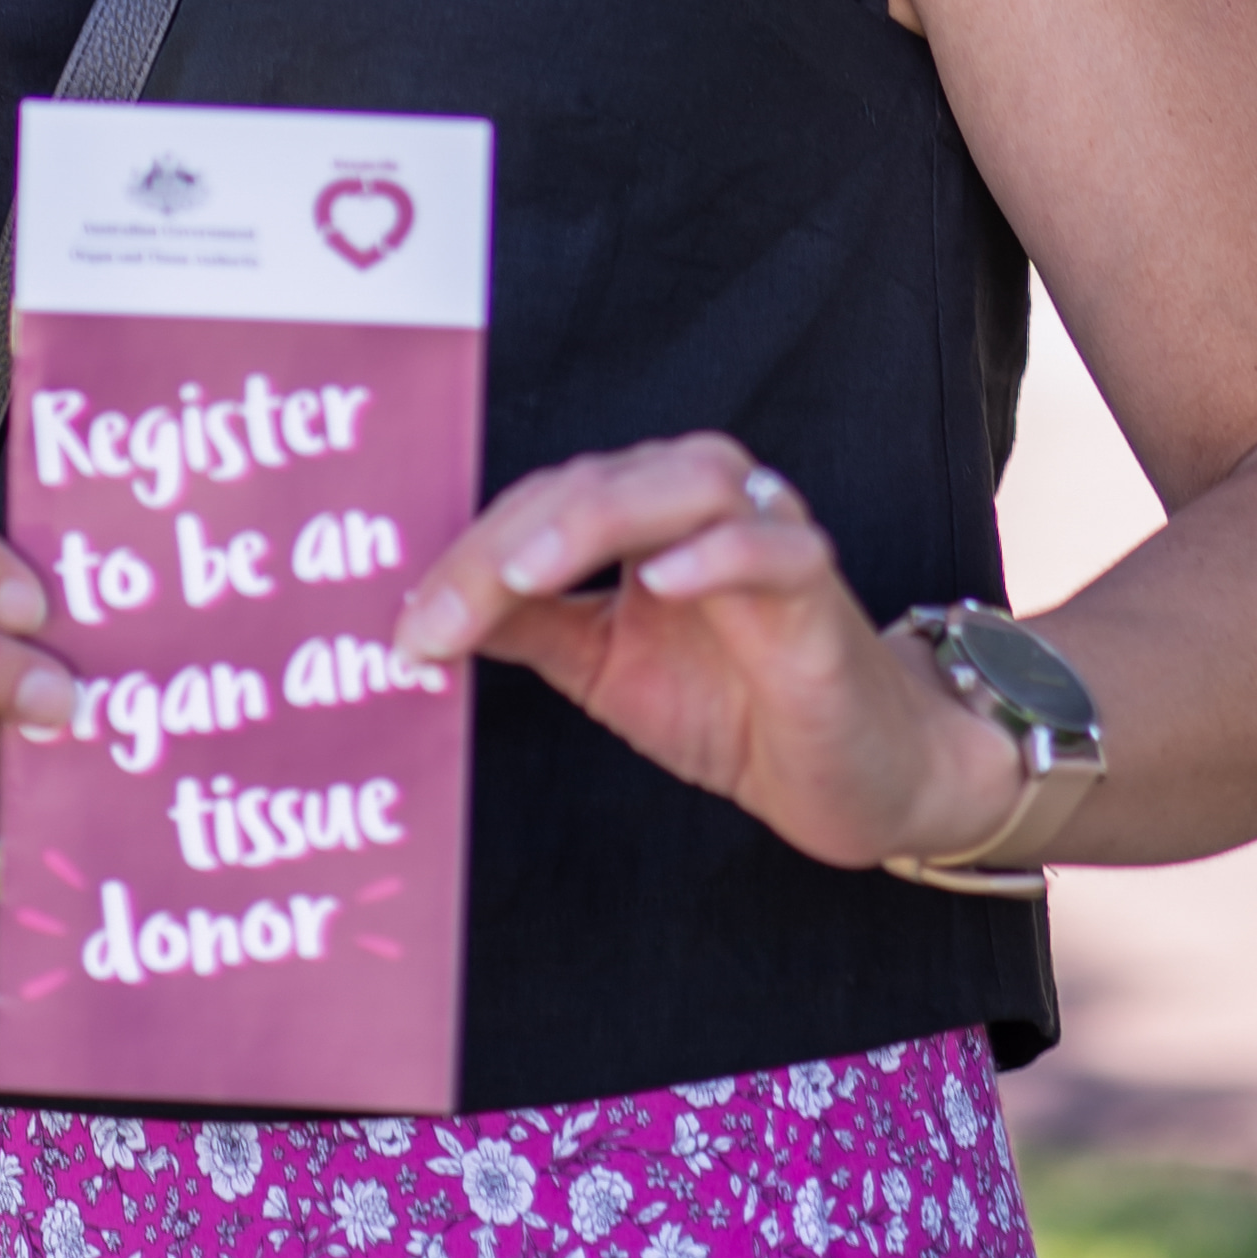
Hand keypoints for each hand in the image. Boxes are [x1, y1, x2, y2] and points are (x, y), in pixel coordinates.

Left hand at [390, 435, 1021, 872]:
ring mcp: (766, 533)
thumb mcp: (603, 667)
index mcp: (642, 511)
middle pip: (594, 481)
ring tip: (526, 572)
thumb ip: (529, 626)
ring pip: (683, 483)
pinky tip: (661, 580)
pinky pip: (773, 546)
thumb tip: (421, 616)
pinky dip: (716, 553)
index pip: (540, 504)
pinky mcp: (818, 586)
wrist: (851, 776)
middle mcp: (700, 500)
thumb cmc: (730, 705)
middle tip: (438, 618)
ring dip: (597, 518)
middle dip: (506, 545)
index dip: (467, 560)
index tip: (404, 633)